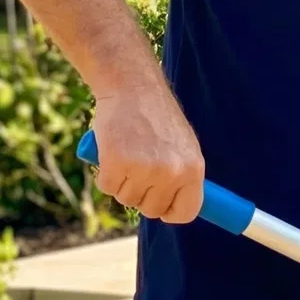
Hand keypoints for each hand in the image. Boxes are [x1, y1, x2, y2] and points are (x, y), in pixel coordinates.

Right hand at [91, 90, 205, 223]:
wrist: (133, 87)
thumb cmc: (156, 117)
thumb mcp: (182, 146)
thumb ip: (181, 175)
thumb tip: (176, 206)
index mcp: (194, 169)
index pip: (187, 211)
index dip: (170, 212)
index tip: (161, 207)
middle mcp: (173, 172)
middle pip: (152, 209)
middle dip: (141, 195)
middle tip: (137, 170)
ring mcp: (145, 170)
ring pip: (127, 199)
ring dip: (122, 183)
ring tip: (127, 154)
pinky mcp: (118, 164)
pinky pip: (107, 187)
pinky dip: (105, 174)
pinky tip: (111, 152)